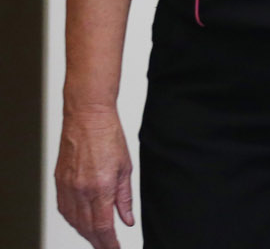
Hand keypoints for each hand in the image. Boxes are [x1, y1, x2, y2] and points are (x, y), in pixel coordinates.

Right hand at [55, 107, 134, 248]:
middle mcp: (80, 190)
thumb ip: (125, 198)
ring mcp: (67, 186)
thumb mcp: (125, 168)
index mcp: (100, 187)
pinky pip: (64, 209)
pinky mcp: (59, 182)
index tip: (114, 248)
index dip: (109, 242)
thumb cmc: (108, 136)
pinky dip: (73, 220)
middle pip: (87, 227)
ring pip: (74, 221)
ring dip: (85, 233)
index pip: (103, 226)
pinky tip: (81, 222)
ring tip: (97, 238)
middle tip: (107, 247)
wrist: (87, 117)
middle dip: (98, 241)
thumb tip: (127, 220)